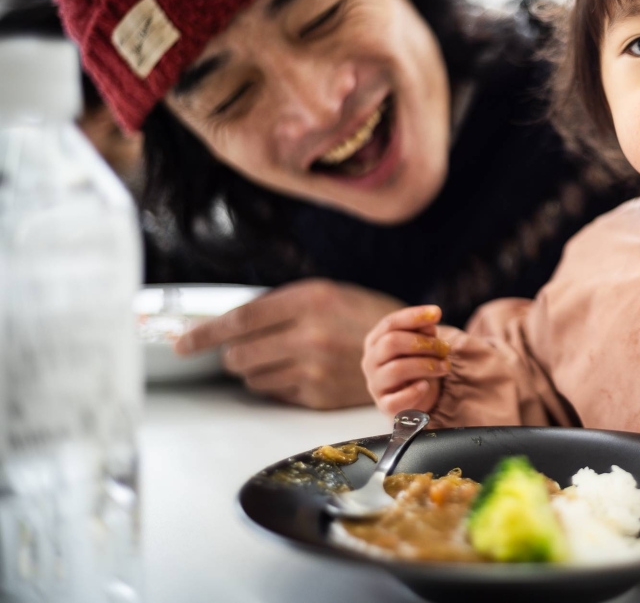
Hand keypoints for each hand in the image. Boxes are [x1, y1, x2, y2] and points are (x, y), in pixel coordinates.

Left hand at [175, 279, 401, 409]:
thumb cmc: (362, 315)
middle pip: (238, 355)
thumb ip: (279, 306)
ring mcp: (314, 369)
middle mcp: (310, 335)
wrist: (408, 349)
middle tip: (247, 349)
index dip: (204, 334)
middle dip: (233, 354)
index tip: (180, 344)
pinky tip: (301, 372)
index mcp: (309, 300)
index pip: (240, 320)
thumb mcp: (324, 293)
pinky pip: (274, 393)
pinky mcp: (318, 396)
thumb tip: (227, 325)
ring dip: (256, 370)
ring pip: (252, 378)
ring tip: (285, 358)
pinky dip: (277, 384)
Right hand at [362, 305, 450, 415]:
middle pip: (391, 343)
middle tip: (445, 348)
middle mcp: (370, 361)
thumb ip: (423, 332)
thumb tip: (429, 324)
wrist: (413, 397)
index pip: (390, 323)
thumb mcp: (420, 344)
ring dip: (426, 365)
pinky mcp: (385, 406)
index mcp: (375, 341)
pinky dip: (414, 391)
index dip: (414, 316)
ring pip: (396, 369)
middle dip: (423, 343)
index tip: (437, 313)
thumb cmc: (415, 363)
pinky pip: (395, 400)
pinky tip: (426, 385)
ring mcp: (375, 384)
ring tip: (445, 366)